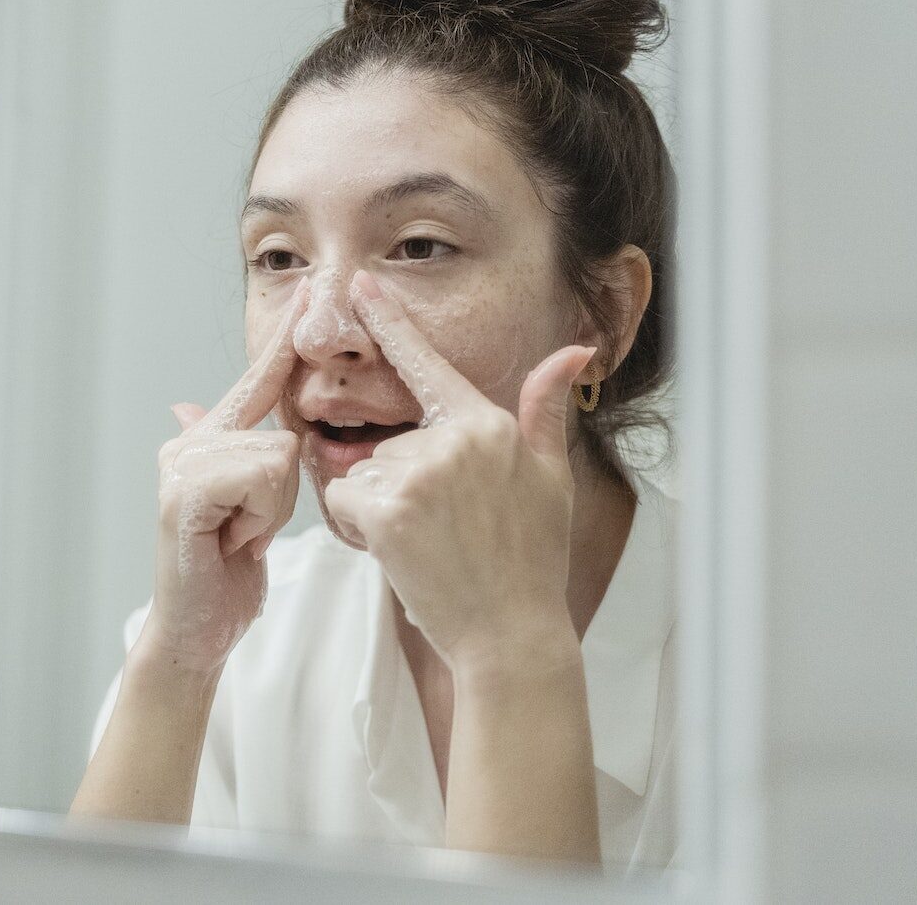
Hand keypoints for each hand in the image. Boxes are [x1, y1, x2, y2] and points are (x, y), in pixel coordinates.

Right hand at [140, 278, 310, 674]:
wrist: (196, 630)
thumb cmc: (228, 572)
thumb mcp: (253, 508)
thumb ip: (247, 456)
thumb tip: (192, 404)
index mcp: (210, 439)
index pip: (259, 383)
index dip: (283, 343)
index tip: (307, 297)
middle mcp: (190, 442)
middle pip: (284, 433)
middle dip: (283, 492)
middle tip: (249, 529)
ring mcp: (182, 464)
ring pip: (279, 456)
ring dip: (274, 510)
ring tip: (240, 537)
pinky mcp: (184, 493)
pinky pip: (262, 477)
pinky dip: (260, 518)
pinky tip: (232, 542)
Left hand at [321, 269, 594, 668]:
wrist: (511, 633)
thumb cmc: (531, 559)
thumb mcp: (550, 477)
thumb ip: (544, 409)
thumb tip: (573, 350)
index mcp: (487, 424)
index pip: (427, 363)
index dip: (391, 320)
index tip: (363, 283)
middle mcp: (452, 439)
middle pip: (387, 443)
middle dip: (399, 484)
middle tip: (443, 530)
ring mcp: (418, 473)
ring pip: (361, 474)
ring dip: (379, 509)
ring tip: (429, 545)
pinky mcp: (387, 509)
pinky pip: (343, 503)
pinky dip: (358, 530)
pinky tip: (402, 553)